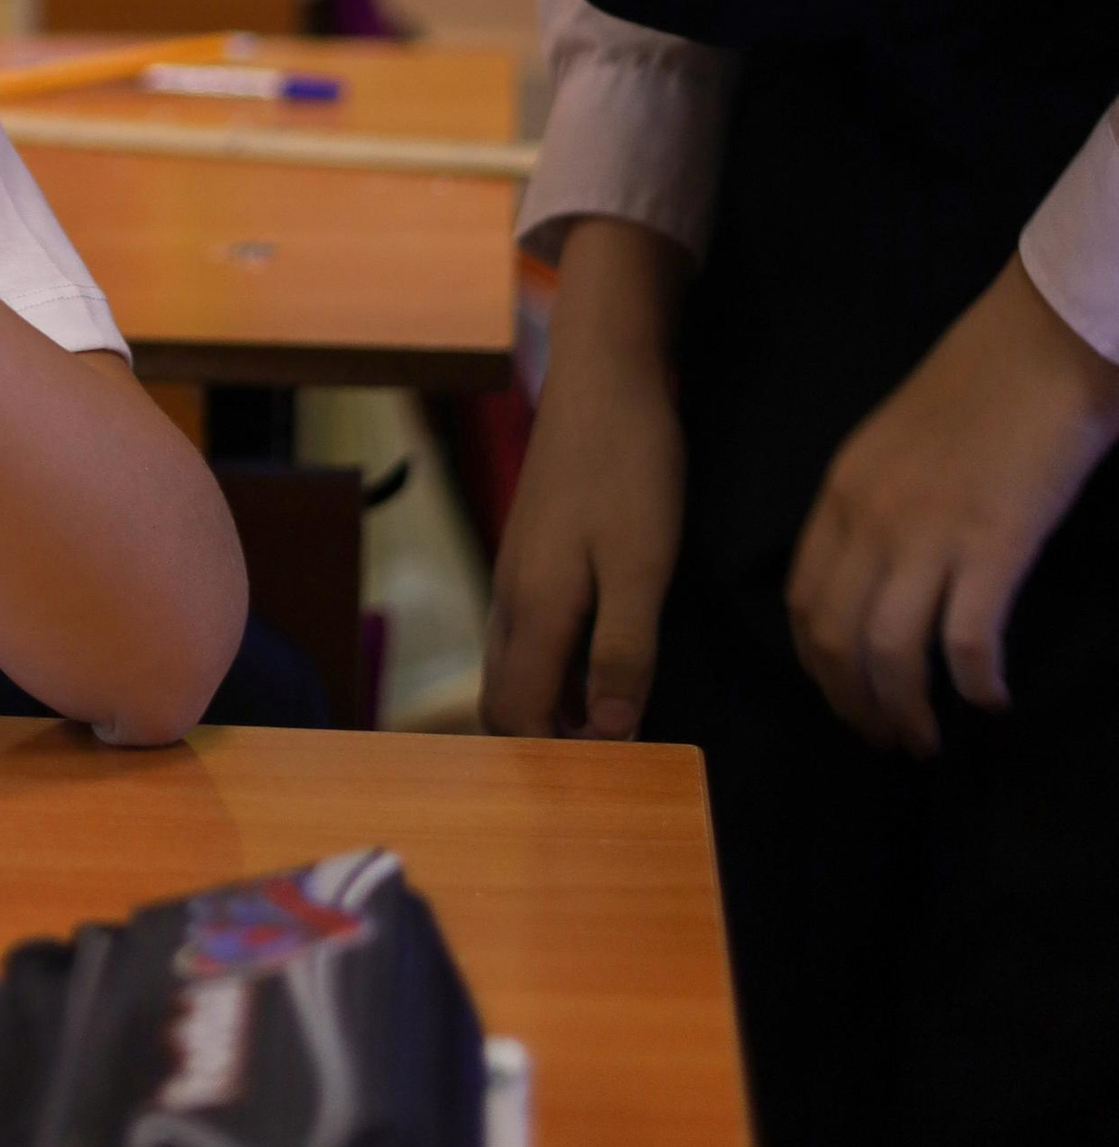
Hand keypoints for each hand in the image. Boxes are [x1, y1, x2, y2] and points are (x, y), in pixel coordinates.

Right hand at [483, 217, 686, 740]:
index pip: (517, 713)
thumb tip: (610, 734)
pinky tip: (603, 656)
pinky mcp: (532, 547)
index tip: (614, 770)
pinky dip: (555, 663)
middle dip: (544, 738)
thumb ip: (624, 651)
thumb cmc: (629, 467)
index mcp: (534, 608)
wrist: (605, 376)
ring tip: (613, 717)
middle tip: (613, 758)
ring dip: (551, 700)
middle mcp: (511, 595)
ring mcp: (516, 568)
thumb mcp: (642, 565)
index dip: (555, 756)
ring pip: (515, 662)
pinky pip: (529, 631)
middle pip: (504, 696)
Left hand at [785, 253, 1118, 754]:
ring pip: (891, 654)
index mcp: (841, 493)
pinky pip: (965, 641)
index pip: (803, 601)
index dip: (818, 666)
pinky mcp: (992, 545)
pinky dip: (974, 682)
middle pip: (836, 639)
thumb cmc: (976, 390)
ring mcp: (929, 534)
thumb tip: (874, 580)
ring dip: (906, 712)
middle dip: (854, 704)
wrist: (1040, 347)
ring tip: (927, 740)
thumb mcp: (893, 446)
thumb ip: (872, 507)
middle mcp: (870, 519)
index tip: (845, 699)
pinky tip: (991, 698)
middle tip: (886, 740)